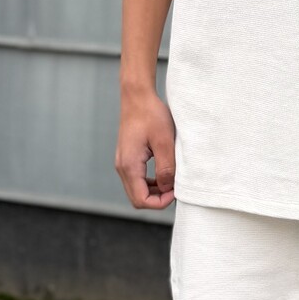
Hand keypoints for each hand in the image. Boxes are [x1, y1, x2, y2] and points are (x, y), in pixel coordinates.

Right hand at [115, 88, 175, 208]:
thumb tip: (168, 189)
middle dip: (157, 199)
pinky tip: (164, 173)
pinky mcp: (127, 157)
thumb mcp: (164, 142)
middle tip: (176, 188)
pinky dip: (150, 182)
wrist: (137, 96)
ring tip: (172, 181)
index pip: (141, 200)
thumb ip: (166, 168)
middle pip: (137, 198)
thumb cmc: (151, 115)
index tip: (176, 191)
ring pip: (137, 190)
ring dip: (154, 191)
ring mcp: (123, 162)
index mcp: (129, 165)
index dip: (160, 202)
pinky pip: (137, 179)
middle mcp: (122, 167)